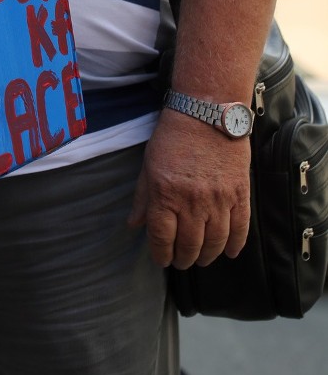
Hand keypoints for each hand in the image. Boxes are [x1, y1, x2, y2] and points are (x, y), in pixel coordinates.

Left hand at [128, 108, 250, 268]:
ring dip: (207, 256)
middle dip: (184, 259)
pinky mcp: (240, 194)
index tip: (162, 260)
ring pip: (215, 242)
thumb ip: (142, 198)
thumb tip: (134, 226)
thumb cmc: (173, 137)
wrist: (207, 112)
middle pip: (190, 245)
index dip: (161, 254)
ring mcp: (219, 200)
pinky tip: (229, 252)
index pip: (162, 238)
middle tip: (182, 262)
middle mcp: (192, 202)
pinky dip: (235, 245)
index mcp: (165, 194)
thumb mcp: (149, 165)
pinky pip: (240, 228)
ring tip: (202, 259)